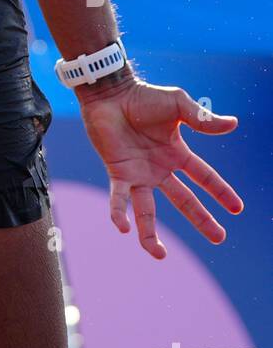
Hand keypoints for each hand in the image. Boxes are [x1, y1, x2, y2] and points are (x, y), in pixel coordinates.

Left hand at [79, 78, 242, 257]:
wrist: (111, 92)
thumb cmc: (143, 96)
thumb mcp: (178, 105)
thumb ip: (202, 119)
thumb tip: (234, 123)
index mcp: (177, 153)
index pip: (204, 177)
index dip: (221, 192)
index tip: (237, 209)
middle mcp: (159, 168)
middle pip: (184, 200)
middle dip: (202, 219)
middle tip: (219, 238)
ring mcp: (138, 173)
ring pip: (147, 210)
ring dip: (149, 233)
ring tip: (158, 255)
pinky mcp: (117, 172)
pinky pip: (118, 198)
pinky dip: (119, 213)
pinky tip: (123, 229)